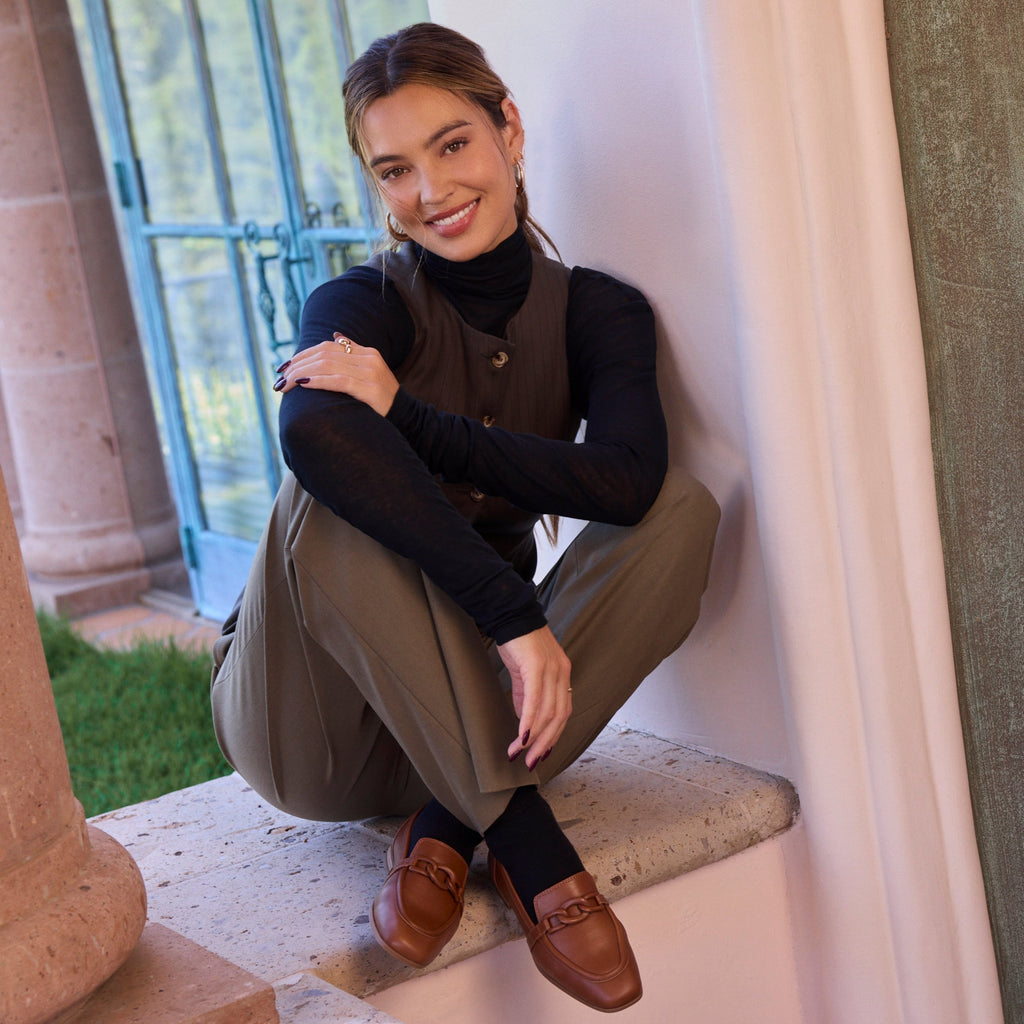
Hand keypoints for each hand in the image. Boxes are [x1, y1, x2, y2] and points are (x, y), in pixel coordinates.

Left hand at [273, 334, 398, 415]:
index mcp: (367, 353)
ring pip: (327, 366)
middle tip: (279, 379)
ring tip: (284, 384)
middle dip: (297, 366)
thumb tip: (336, 337)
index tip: (284, 367)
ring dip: (301, 374)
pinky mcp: (369, 389)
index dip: (302, 355)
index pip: (327, 347)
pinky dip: (317, 381)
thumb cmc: (383, 400)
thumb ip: (354, 353)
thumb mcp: (370, 372)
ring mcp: (370, 374)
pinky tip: (302, 385)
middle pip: (324, 355)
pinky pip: (338, 381)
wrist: (407, 418)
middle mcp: (369, 359)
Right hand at [498, 626, 572, 770]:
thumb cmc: (517, 642)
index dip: (553, 736)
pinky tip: (521, 736)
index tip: (540, 754)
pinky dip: (529, 721)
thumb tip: (526, 723)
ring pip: (548, 713)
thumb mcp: (524, 673)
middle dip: (545, 744)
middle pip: (559, 717)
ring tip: (518, 753)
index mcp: (562, 675)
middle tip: (530, 763)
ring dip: (533, 738)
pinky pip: (535, 700)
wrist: (510, 614)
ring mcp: (552, 669)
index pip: (563, 713)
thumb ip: (527, 697)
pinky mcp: (536, 666)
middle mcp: (562, 673)